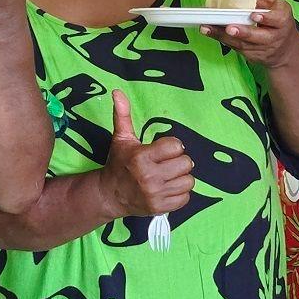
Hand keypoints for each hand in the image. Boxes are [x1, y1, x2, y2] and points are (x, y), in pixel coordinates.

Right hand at [98, 90, 193, 216]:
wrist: (109, 195)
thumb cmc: (118, 163)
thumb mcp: (121, 138)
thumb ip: (122, 114)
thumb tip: (117, 91)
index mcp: (141, 158)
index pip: (176, 146)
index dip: (172, 146)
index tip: (163, 150)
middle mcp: (149, 177)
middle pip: (186, 163)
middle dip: (178, 161)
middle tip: (167, 163)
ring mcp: (156, 194)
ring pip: (189, 181)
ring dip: (181, 177)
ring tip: (168, 176)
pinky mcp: (160, 208)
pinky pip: (186, 197)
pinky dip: (180, 193)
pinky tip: (168, 188)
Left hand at [215, 0, 298, 67]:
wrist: (285, 48)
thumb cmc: (276, 17)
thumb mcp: (272, 0)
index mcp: (283, 17)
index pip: (277, 17)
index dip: (266, 17)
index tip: (254, 15)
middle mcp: (275, 35)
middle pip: (259, 35)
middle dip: (244, 32)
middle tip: (230, 28)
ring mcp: (263, 48)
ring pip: (244, 44)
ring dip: (225, 37)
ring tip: (210, 29)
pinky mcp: (253, 55)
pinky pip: (237, 48)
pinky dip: (223, 40)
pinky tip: (210, 33)